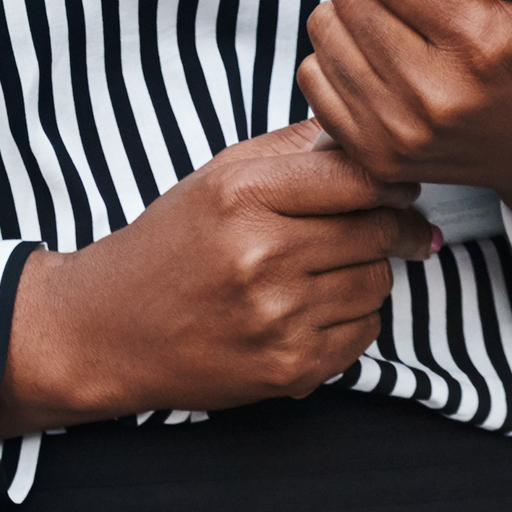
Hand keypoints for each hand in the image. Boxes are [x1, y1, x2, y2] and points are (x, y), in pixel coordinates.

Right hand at [0, 122, 435, 433]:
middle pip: (375, 232)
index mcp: (240, 195)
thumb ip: (292, 150)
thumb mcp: (215, 178)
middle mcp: (260, 255)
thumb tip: (367, 143)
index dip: (392, 183)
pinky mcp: (289, 368)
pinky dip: (351, 319)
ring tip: (325, 271)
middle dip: (392, 228)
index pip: (356, 179)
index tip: (401, 188)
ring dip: (367, 274)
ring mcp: (277, 317)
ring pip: (376, 284)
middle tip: (392, 227)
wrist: (110, 330)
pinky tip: (312, 310)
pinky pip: (364, 334)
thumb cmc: (169, 245)